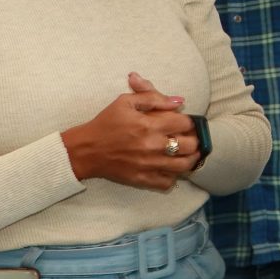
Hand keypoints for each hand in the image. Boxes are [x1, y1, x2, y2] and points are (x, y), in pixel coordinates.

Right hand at [61, 72, 199, 188]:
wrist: (85, 150)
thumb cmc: (106, 123)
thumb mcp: (125, 101)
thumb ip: (152, 96)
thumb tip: (178, 101)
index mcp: (149, 125)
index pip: (185, 123)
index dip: (189, 121)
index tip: (185, 122)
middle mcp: (153, 146)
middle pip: (190, 146)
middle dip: (194, 140)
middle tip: (189, 137)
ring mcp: (149, 165)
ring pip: (185, 166)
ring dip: (190, 158)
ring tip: (188, 153)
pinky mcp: (143, 179)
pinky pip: (168, 182)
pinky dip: (174, 176)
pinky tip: (170, 167)